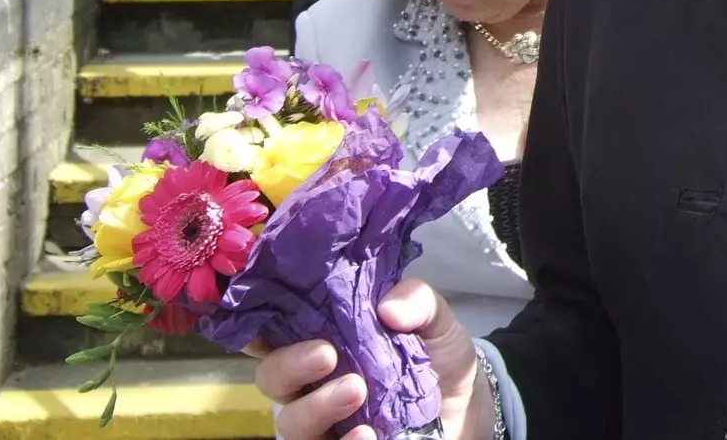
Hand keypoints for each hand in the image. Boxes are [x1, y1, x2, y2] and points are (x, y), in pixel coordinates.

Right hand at [251, 279, 497, 439]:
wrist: (467, 404)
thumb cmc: (437, 355)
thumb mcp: (435, 319)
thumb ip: (416, 300)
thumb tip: (388, 309)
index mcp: (326, 337)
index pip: (276, 332)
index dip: (259, 328)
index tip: (263, 323)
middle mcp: (315, 381)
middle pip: (273, 376)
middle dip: (290, 364)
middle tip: (326, 355)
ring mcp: (326, 420)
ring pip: (291, 421)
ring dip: (318, 405)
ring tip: (356, 391)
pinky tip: (366, 435)